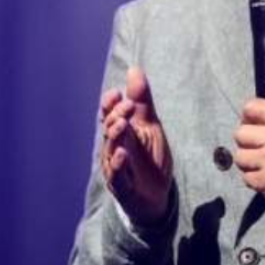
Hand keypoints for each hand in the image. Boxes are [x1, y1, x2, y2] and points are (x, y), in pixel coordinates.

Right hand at [100, 67, 173, 226]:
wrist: (156, 196)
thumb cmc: (149, 157)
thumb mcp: (149, 125)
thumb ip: (141, 100)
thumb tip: (134, 69)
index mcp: (120, 132)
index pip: (108, 114)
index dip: (109, 104)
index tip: (116, 93)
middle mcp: (114, 148)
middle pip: (109, 129)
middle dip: (115, 116)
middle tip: (127, 106)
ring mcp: (116, 168)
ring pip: (111, 150)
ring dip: (115, 136)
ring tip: (122, 124)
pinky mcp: (123, 187)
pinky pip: (117, 176)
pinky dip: (118, 165)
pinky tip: (122, 154)